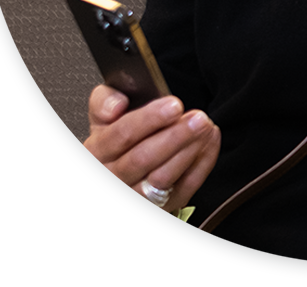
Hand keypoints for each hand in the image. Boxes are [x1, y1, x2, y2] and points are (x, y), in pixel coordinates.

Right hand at [84, 85, 220, 214]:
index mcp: (97, 152)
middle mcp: (112, 180)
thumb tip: (116, 106)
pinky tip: (210, 140)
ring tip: (205, 126)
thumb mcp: (105, 111)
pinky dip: (202, 162)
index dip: (149, 119)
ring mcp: (136, 198)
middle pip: (143, 159)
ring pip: (163, 178)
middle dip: (175, 136)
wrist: (125, 163)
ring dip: (189, 150)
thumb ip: (104, 100)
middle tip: (198, 117)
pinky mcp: (162, 206)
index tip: (174, 105)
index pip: (121, 135)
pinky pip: (186, 187)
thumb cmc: (119, 133)